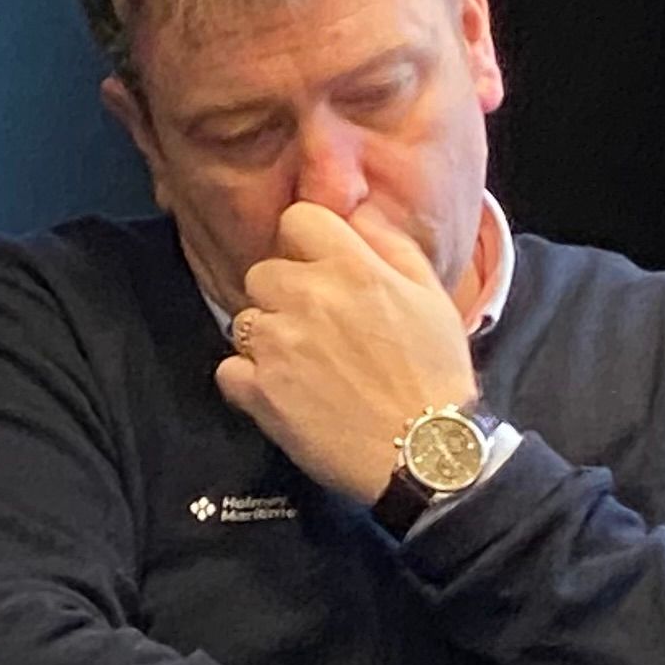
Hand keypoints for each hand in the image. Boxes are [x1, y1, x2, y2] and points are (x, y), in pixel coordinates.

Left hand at [215, 203, 477, 502]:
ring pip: (245, 320)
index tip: (315, 265)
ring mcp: (277, 344)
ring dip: (267, 338)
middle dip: (281, 294)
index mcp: (353, 268)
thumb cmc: (436, 373)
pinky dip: (248, 380)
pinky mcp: (258, 389)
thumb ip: (391, 245)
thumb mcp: (431, 295)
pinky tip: (282, 391)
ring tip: (304, 364)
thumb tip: (357, 213)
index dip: (303, 241)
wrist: (426, 451)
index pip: (296, 219)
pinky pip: (229, 368)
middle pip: (261, 272)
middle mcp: (308, 298)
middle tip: (313, 324)